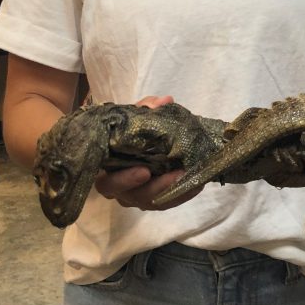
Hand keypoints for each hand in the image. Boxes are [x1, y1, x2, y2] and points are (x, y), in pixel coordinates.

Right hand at [94, 95, 203, 209]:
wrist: (140, 140)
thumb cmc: (129, 130)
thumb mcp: (134, 116)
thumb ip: (146, 108)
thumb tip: (165, 101)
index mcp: (107, 170)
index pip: (107, 183)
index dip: (124, 180)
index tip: (145, 171)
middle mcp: (119, 190)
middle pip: (132, 197)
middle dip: (155, 188)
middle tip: (176, 175)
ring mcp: (135, 196)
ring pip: (151, 202)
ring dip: (172, 192)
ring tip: (189, 177)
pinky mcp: (153, 199)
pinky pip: (166, 202)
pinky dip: (182, 194)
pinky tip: (197, 184)